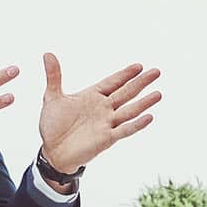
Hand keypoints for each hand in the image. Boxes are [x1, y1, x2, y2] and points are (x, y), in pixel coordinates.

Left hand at [36, 53, 162, 172]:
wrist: (52, 151)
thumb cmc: (53, 125)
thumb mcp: (52, 97)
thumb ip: (54, 76)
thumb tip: (48, 54)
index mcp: (93, 96)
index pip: (113, 82)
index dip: (125, 74)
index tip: (139, 66)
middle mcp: (103, 108)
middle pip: (126, 93)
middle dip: (141, 82)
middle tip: (156, 71)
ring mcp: (106, 123)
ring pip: (129, 110)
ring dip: (144, 103)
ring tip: (158, 94)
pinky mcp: (106, 138)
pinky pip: (124, 130)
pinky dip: (136, 124)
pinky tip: (149, 117)